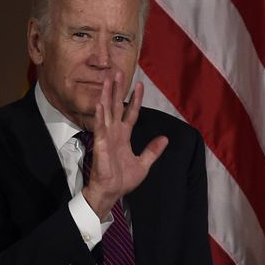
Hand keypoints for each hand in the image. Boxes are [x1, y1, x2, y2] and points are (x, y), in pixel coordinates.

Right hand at [83, 72, 167, 218]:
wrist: (111, 192)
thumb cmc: (123, 179)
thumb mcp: (144, 164)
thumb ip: (153, 150)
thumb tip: (165, 139)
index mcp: (124, 136)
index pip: (131, 113)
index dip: (136, 99)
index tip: (140, 85)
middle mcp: (114, 133)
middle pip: (116, 106)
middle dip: (117, 89)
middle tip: (117, 72)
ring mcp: (107, 137)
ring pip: (107, 112)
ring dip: (106, 96)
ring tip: (107, 80)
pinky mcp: (101, 144)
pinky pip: (100, 127)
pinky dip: (100, 116)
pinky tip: (100, 104)